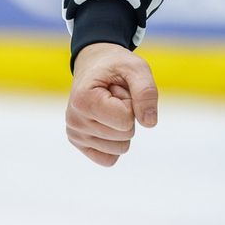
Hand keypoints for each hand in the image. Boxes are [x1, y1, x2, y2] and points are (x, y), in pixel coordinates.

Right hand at [65, 41, 159, 166]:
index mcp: (83, 100)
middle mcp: (74, 121)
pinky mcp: (80, 144)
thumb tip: (150, 123)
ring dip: (122, 126)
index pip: (126, 120)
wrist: (94, 65)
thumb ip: (146, 92)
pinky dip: (115, 142)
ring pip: (120, 148)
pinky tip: (106, 121)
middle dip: (128, 113)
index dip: (131, 102)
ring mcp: (75, 135)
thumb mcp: (136, 68)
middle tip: (114, 96)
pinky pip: (109, 159)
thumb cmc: (115, 66)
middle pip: (125, 134)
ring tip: (110, 105)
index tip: (118, 89)